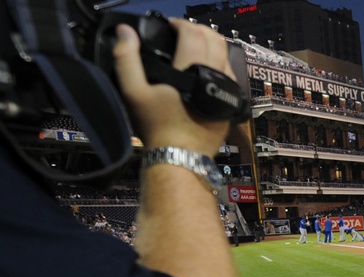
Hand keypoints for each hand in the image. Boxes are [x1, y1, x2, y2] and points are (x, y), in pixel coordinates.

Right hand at [113, 20, 232, 153]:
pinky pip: (230, 75)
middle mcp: (215, 76)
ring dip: (211, 47)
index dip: (180, 24)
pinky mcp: (230, 102)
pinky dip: (219, 65)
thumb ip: (126, 59)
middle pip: (215, 40)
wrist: (181, 157)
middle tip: (182, 33)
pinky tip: (204, 70)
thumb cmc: (157, 127)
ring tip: (192, 49)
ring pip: (225, 56)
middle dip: (198, 31)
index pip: (193, 33)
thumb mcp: (134, 93)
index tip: (170, 27)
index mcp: (191, 70)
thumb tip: (125, 32)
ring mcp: (226, 90)